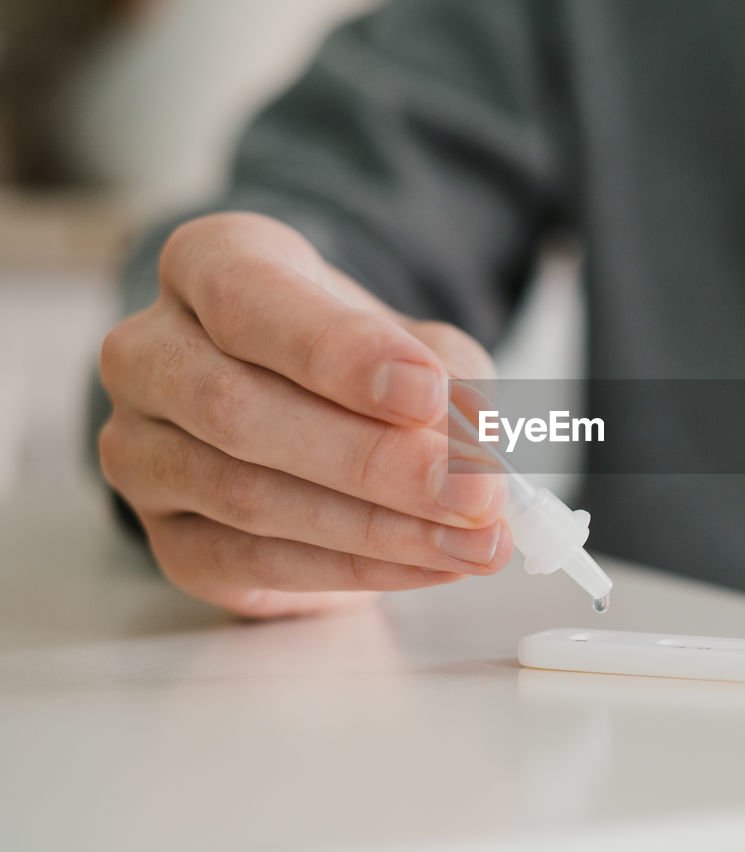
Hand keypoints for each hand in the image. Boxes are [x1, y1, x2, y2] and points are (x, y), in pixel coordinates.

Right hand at [99, 212, 511, 616]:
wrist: (313, 413)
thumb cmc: (360, 363)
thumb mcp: (420, 344)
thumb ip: (447, 378)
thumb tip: (472, 439)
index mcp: (207, 265)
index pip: (246, 300)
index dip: (338, 352)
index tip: (427, 391)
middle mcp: (151, 354)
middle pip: (237, 408)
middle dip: (372, 459)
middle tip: (473, 492)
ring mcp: (142, 453)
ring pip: (248, 496)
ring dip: (380, 528)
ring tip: (477, 542)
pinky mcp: (171, 539)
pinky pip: (257, 562)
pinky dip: (359, 569)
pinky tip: (435, 565)